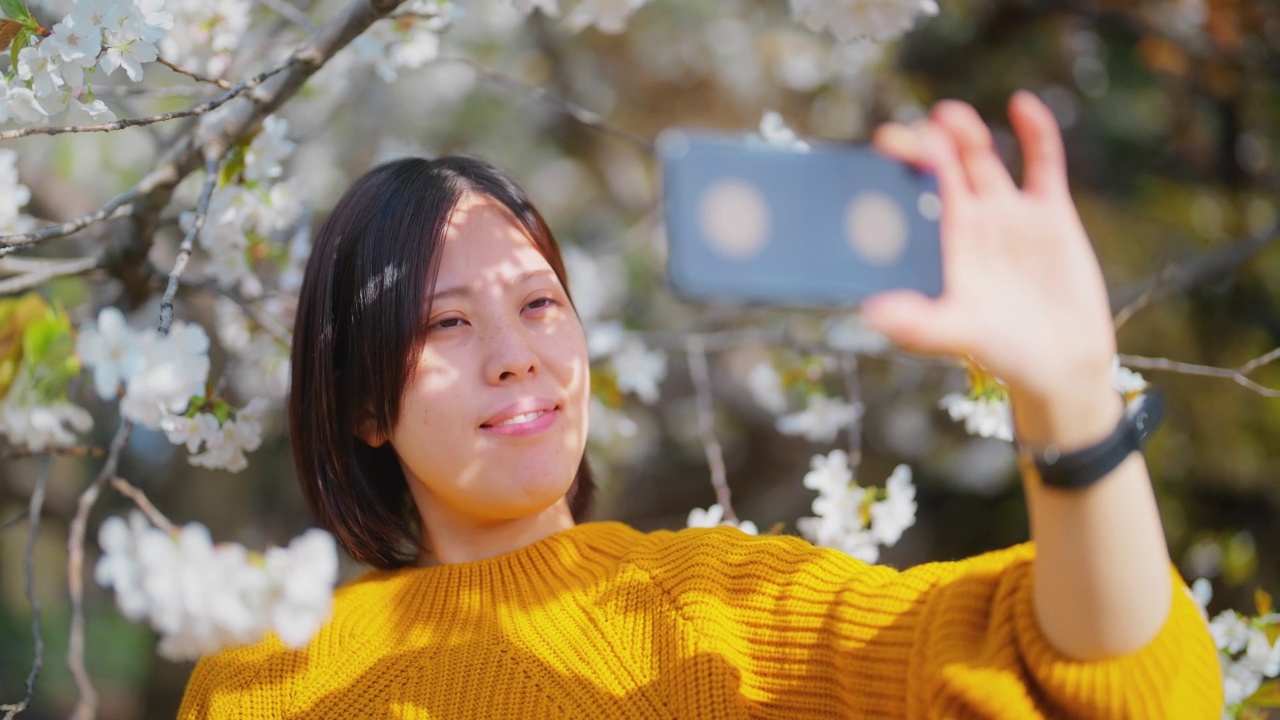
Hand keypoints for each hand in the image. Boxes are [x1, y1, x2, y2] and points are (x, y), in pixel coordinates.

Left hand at [863, 92, 1115, 409]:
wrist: (1063, 367)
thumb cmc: (1002, 355)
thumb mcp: (957, 335)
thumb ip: (917, 324)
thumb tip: (871, 313)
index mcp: (940, 246)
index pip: (910, 196)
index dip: (897, 172)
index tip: (883, 148)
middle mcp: (969, 223)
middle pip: (942, 169)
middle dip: (926, 145)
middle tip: (913, 131)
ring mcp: (1008, 214)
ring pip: (983, 158)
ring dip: (966, 133)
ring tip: (949, 115)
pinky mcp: (1050, 213)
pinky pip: (1042, 162)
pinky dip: (1035, 132)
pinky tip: (1022, 104)